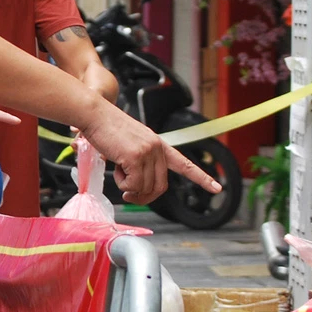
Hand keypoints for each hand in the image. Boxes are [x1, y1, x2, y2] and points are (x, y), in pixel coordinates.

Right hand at [80, 103, 218, 204]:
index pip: (184, 164)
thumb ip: (138, 162)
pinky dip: (123, 185)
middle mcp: (157, 148)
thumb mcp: (129, 145)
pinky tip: (116, 169)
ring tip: (118, 173)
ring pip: (145, 187)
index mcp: (158, 144)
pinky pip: (133, 185)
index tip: (217, 188)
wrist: (95, 114)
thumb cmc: (106, 129)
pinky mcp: (135, 157)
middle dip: (145, 197)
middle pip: (160, 186)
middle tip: (129, 196)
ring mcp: (148, 152)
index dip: (201, 178)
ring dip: (129, 189)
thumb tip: (135, 186)